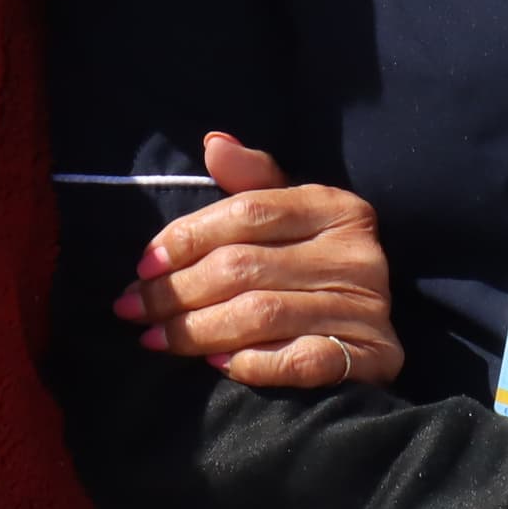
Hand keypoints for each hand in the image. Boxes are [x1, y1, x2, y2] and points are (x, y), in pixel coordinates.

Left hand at [113, 132, 403, 387]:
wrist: (373, 332)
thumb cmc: (312, 264)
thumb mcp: (289, 214)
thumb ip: (251, 181)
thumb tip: (213, 143)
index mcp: (334, 206)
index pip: (248, 212)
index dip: (187, 237)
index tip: (141, 265)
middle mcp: (356, 252)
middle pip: (245, 266)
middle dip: (177, 290)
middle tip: (133, 308)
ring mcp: (367, 306)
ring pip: (263, 314)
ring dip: (198, 331)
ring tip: (155, 339)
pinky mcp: (374, 355)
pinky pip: (302, 360)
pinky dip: (254, 363)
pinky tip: (217, 364)